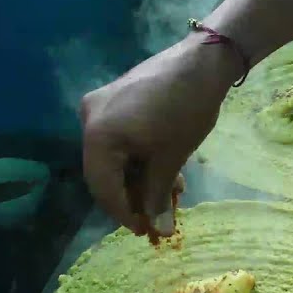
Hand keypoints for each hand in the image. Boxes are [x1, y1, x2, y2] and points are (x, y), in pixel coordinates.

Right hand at [79, 36, 238, 235]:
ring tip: (170, 194)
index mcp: (96, 135)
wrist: (203, 61)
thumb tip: (158, 229)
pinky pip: (122, 137)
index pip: (102, 187)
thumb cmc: (186, 110)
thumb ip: (158, 195)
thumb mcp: (172, 158)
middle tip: (156, 216)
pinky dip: (140, 157)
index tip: (144, 231)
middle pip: (105, 172)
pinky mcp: (117, 98)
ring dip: (140, 178)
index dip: (123, 213)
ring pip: (116, 156)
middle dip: (132, 196)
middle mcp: (89, 119)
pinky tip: (166, 170)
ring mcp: (101, 106)